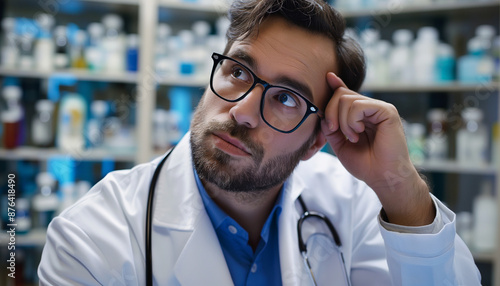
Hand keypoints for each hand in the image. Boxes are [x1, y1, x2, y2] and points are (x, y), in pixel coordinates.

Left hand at [321, 72, 433, 225]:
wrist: (383, 178)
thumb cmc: (366, 164)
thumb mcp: (340, 145)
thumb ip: (332, 128)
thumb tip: (323, 114)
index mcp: (362, 115)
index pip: (347, 94)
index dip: (336, 85)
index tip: (328, 76)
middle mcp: (371, 109)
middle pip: (341, 95)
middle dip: (330, 112)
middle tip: (334, 130)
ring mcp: (380, 108)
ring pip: (347, 99)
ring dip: (342, 121)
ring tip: (352, 137)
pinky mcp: (387, 111)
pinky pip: (358, 106)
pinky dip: (352, 121)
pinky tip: (358, 133)